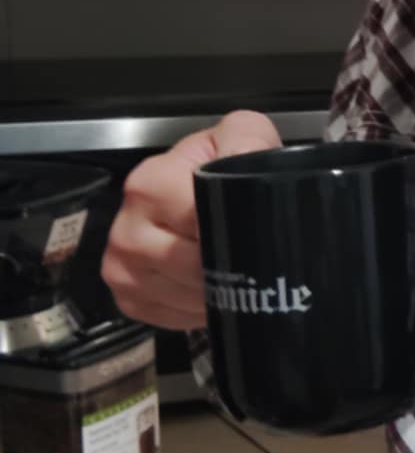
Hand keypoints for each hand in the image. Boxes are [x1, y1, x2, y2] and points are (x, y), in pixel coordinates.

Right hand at [102, 110, 281, 330]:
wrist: (207, 188)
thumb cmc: (222, 166)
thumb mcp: (243, 136)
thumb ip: (246, 141)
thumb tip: (245, 165)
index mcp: (148, 186)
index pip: (196, 225)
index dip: (233, 235)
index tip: (255, 235)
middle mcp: (125, 227)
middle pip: (188, 267)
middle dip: (227, 269)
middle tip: (254, 261)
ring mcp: (120, 265)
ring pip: (181, 296)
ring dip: (216, 294)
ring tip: (237, 276)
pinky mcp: (127, 296)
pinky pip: (167, 316)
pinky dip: (196, 310)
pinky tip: (213, 291)